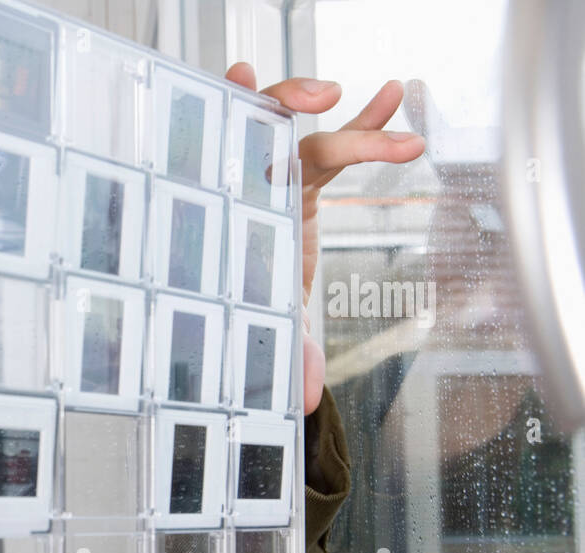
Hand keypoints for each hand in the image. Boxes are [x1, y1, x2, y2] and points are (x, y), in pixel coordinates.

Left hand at [224, 63, 426, 413]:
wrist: (243, 319)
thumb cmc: (240, 315)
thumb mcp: (266, 333)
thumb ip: (286, 356)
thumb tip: (309, 396)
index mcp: (237, 214)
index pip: (235, 159)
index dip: (237, 117)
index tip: (244, 78)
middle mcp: (254, 192)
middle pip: (270, 131)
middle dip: (290, 102)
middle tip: (325, 96)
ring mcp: (281, 184)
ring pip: (312, 134)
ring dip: (352, 117)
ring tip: (389, 95)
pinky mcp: (307, 186)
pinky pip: (341, 146)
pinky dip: (370, 126)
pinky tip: (394, 99)